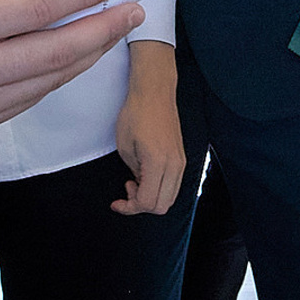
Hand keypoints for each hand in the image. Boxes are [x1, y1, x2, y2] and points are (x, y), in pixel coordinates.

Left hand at [114, 44, 187, 215]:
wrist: (154, 92)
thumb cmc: (136, 114)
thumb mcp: (125, 148)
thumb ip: (134, 173)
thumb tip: (139, 186)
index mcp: (158, 163)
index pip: (148, 202)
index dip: (129, 207)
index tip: (117, 202)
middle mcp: (175, 165)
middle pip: (163, 206)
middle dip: (141, 206)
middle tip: (126, 192)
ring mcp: (181, 161)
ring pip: (170, 197)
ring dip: (151, 197)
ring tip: (134, 182)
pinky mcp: (181, 157)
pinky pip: (173, 184)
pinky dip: (159, 188)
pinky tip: (145, 176)